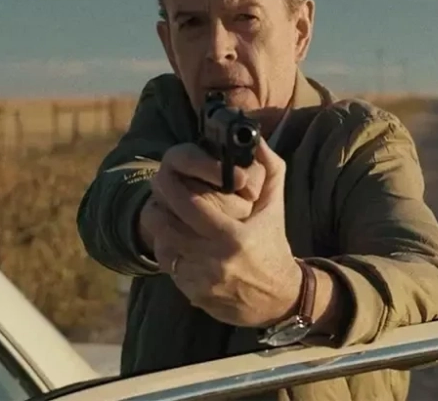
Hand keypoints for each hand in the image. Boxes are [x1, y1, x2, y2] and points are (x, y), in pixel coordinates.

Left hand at [147, 140, 301, 327]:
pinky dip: (168, 251)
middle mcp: (214, 261)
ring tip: (165, 213)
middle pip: (166, 226)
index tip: (167, 175)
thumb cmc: (273, 244)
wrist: (278, 298)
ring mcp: (201, 281)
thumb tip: (257, 140)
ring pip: (163, 247)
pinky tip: (175, 239)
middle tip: (159, 192)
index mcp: (234, 237)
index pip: (190, 206)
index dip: (174, 187)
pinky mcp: (193, 295)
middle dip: (158, 205)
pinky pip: (169, 267)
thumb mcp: (275, 207)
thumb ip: (270, 170)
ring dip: (160, 228)